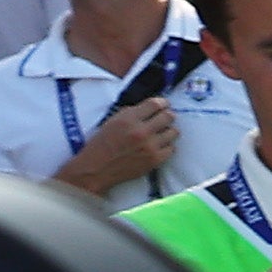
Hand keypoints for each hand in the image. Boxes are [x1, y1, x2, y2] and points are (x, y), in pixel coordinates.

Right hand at [55, 93, 183, 193]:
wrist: (97, 168)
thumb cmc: (102, 144)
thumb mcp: (113, 121)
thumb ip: (132, 113)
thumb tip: (151, 108)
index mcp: (129, 119)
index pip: (155, 104)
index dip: (162, 103)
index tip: (164, 105)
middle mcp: (142, 131)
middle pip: (169, 116)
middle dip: (167, 115)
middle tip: (164, 119)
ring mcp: (150, 146)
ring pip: (174, 132)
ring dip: (168, 131)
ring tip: (161, 133)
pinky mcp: (155, 160)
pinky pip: (172, 148)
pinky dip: (167, 146)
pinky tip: (159, 146)